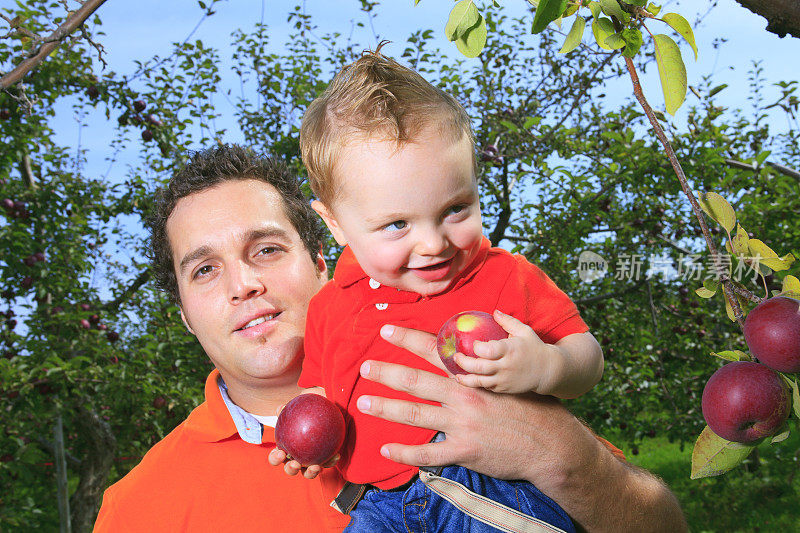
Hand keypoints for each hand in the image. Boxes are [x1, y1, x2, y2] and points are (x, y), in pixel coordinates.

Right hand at [267, 387, 335, 479]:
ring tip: (316, 466)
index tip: (280, 453)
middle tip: (295, 464)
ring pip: (308, 472)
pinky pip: (327, 463)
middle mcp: (296, 458)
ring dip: (310, 472)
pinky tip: (336, 456)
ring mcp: (310, 461)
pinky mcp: (325, 460)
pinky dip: (331, 461)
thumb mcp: (298, 406)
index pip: (276, 457)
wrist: (322, 411)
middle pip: (290, 469)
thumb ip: (289, 408)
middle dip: (291, 469)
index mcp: (285, 448)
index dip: (275, 458)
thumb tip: (280, 409)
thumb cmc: (305, 410)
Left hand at [372, 323, 589, 484]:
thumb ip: (485, 361)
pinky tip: (386, 449)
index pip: (434, 352)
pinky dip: (405, 452)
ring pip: (415, 414)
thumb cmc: (533, 406)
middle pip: (416, 380)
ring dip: (386, 408)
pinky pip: (428, 453)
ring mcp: (462, 425)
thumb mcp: (510, 376)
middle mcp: (463, 397)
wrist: (552, 443)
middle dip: (386, 372)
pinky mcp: (464, 451)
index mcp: (473, 376)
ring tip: (363, 403)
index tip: (385, 331)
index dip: (407, 339)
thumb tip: (474, 340)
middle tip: (365, 367)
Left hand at [454, 309, 564, 394]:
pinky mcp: (504, 389)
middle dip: (464, 362)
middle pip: (479, 367)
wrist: (548, 371)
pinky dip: (475, 384)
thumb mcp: (524, 331)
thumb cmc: (534, 348)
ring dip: (465, 377)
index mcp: (510, 350)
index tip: (473, 344)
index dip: (477, 347)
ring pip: (479, 382)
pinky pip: (486, 387)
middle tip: (456, 356)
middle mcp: (506, 366)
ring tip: (456, 372)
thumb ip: (508, 321)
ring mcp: (504, 380)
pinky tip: (468, 378)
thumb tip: (494, 311)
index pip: (488, 351)